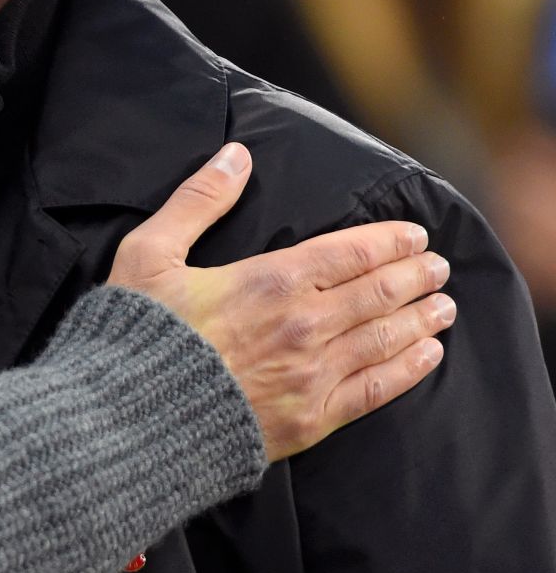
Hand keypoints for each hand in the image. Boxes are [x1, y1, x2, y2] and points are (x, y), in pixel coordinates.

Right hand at [109, 143, 453, 460]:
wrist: (129, 418)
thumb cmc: (137, 331)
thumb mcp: (149, 252)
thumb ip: (198, 199)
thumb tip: (236, 154)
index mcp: (271, 279)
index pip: (352, 252)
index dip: (390, 241)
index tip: (416, 235)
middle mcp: (304, 324)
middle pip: (380, 292)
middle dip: (416, 275)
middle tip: (437, 266)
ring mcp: (313, 374)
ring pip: (386, 337)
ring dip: (421, 318)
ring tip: (443, 306)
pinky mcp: (311, 419)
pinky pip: (376, 390)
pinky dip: (409, 369)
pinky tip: (427, 355)